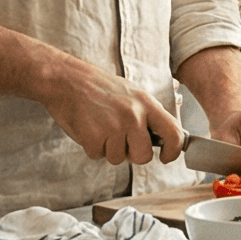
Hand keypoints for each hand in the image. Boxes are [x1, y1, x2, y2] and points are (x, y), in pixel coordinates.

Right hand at [41, 62, 185, 166]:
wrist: (66, 80)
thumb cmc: (99, 88)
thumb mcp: (131, 94)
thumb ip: (147, 115)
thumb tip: (161, 139)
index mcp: (146, 104)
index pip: (174, 133)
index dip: (173, 151)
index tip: (166, 157)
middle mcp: (133, 116)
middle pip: (143, 156)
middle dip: (132, 154)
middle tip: (119, 139)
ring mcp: (114, 127)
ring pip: (118, 159)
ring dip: (108, 149)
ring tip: (100, 126)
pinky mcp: (94, 137)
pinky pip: (98, 156)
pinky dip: (92, 147)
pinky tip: (88, 128)